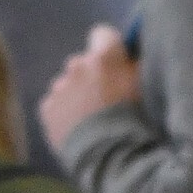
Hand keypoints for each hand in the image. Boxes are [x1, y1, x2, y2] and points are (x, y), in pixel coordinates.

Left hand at [39, 26, 141, 151]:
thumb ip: (135, 67)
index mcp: (104, 57)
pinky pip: (56, 104)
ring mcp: (59, 87)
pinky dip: (65, 114)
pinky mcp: (47, 108)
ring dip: (78, 95)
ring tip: (92, 120)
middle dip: (93, 76)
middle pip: (84, 62)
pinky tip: (79, 130)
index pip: (103, 34)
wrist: (110, 158)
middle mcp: (77, 65)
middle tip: (106, 100)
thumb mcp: (146, 90)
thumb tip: (131, 57)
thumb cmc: (135, 122)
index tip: (116, 63)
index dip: (111, 48)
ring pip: (68, 84)